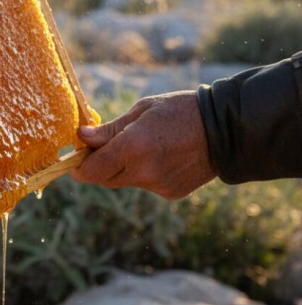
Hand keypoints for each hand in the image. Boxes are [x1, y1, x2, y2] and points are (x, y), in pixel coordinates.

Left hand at [72, 91, 215, 199]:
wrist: (226, 130)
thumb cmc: (181, 111)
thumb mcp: (142, 111)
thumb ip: (110, 129)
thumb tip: (82, 137)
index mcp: (132, 147)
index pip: (90, 170)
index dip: (78, 166)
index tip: (76, 156)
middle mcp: (143, 171)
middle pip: (103, 179)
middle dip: (97, 166)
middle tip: (102, 148)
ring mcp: (158, 185)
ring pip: (123, 182)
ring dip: (121, 169)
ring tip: (141, 146)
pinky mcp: (170, 193)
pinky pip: (144, 185)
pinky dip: (143, 173)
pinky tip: (161, 156)